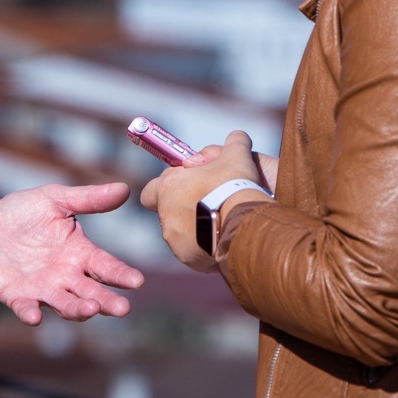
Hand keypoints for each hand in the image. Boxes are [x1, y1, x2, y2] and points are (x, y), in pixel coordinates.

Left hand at [0, 183, 146, 325]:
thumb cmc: (22, 211)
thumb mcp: (56, 198)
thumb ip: (88, 198)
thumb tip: (125, 188)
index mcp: (79, 253)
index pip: (105, 266)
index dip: (121, 274)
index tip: (136, 281)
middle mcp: (65, 276)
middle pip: (91, 292)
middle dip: (107, 301)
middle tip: (122, 308)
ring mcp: (42, 289)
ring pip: (65, 304)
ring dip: (77, 309)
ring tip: (89, 309)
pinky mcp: (16, 296)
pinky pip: (25, 308)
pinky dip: (30, 314)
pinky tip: (35, 315)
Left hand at [139, 131, 266, 273]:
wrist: (245, 225)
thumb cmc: (235, 186)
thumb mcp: (237, 154)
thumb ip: (233, 142)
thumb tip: (237, 137)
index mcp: (168, 189)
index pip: (151, 190)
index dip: (167, 187)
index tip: (188, 186)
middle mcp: (166, 217)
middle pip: (169, 212)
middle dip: (185, 208)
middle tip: (209, 203)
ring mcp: (176, 241)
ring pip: (182, 234)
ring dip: (197, 228)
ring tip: (222, 222)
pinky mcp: (191, 259)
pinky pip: (195, 252)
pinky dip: (206, 247)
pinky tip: (225, 238)